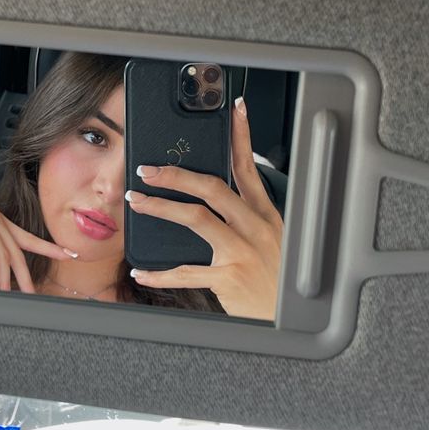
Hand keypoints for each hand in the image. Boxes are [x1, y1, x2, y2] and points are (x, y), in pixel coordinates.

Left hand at [125, 98, 282, 320]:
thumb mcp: (272, 242)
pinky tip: (142, 271)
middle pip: (212, 187)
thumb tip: (216, 199)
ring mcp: (241, 252)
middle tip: (148, 170)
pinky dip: (160, 272)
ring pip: (196, 218)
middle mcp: (254, 229)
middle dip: (177, 174)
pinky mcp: (229, 277)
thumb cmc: (276, 281)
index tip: (234, 112)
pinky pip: (186, 271)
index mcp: (265, 216)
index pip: (249, 168)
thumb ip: (248, 219)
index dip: (241, 137)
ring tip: (137, 202)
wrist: (291, 318)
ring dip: (161, 207)